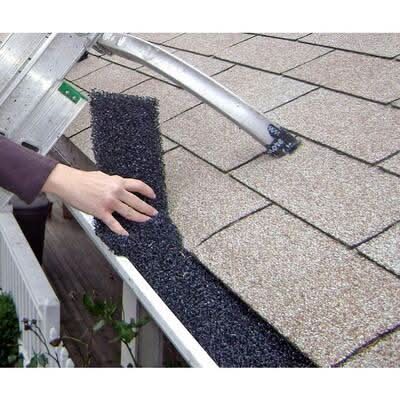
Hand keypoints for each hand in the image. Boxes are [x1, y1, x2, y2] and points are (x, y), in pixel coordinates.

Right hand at [42, 164, 157, 235]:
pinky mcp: (101, 212)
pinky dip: (121, 230)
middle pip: (137, 202)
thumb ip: (114, 182)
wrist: (69, 182)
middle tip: (154, 213)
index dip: (148, 191)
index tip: (153, 196)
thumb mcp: (104, 177)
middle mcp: (116, 192)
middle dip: (148, 208)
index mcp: (117, 182)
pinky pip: (114, 223)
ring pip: (130, 213)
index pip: (138, 185)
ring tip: (146, 220)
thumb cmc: (84, 179)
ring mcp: (109, 203)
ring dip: (140, 218)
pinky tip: (126, 233)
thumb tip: (121, 187)